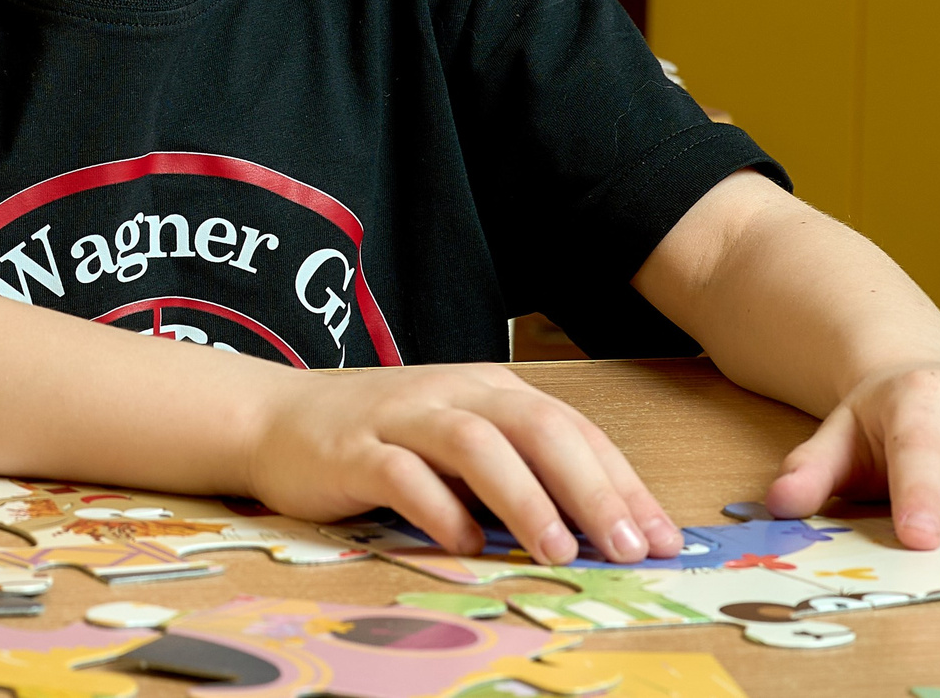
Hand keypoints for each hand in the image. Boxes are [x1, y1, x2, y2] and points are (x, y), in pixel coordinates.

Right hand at [243, 363, 684, 565]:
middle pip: (536, 427)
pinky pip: (403, 474)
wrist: (276, 417)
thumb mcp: (459, 446)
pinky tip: (464, 545)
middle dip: (591, 488)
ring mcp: (402, 416)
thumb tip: (598, 529)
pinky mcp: (354, 449)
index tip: (662, 537)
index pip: (572, 429)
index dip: (622, 482)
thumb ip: (517, 474)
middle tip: (629, 546)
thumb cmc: (381, 439)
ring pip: (476, 444)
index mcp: (490, 389)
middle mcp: (453, 392)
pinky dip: (439, 509)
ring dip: (524, 497)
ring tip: (558, 550)